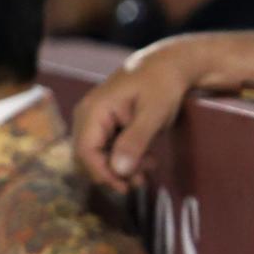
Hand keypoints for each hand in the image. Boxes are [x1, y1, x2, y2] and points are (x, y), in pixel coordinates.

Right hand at [71, 43, 200, 193]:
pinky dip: (124, 159)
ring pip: (98, 156)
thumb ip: (136, 141)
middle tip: (142, 181)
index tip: (126, 187)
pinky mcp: (105, 124)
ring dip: (121, 168)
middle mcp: (87, 115)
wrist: (168, 66)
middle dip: (113, 174)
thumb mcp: (154, 114)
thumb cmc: (162, 85)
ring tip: (150, 168)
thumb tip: (118, 170)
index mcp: (94, 110)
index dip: (102, 174)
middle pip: (88, 157)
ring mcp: (95, 119)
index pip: (85, 151)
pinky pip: (107, 149)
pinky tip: (147, 160)